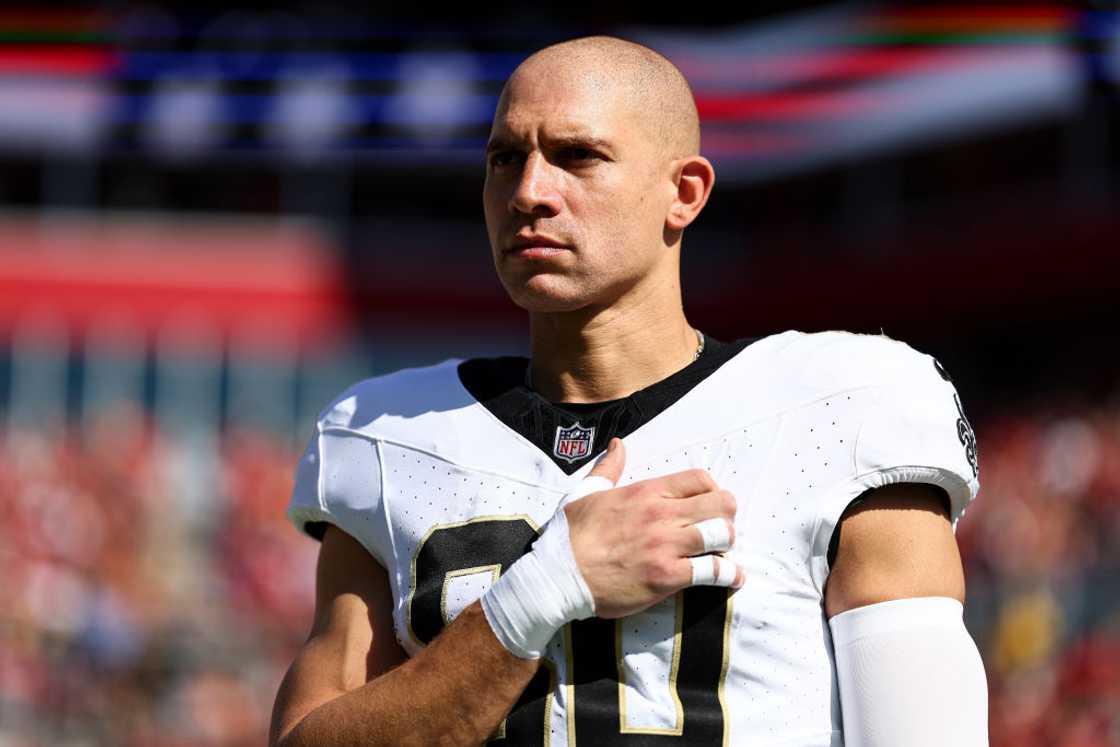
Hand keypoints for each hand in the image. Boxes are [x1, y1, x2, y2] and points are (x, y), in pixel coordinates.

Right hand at [564, 438, 742, 618]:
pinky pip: (712, 572)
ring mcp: (666, 546)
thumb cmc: (570, 535)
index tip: (709, 502)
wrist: (558, 575)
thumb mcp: (586, 492)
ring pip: (722, 535)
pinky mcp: (667, 577)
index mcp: (645, 492)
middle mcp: (660, 515)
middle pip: (720, 504)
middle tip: (721, 527)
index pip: (698, 479)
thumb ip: (608, 468)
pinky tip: (733, 579)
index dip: (712, 490)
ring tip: (723, 551)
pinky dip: (729, 576)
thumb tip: (617, 445)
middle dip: (727, 515)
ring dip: (728, 543)